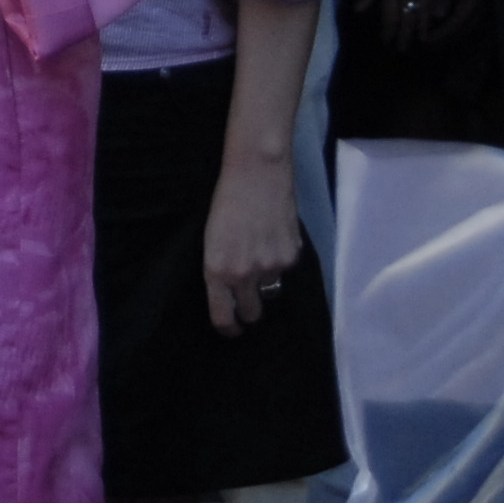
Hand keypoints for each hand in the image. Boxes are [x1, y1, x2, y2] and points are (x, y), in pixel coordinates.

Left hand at [200, 156, 302, 332]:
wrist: (256, 174)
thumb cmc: (225, 201)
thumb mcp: (211, 240)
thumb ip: (221, 269)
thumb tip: (231, 294)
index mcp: (217, 271)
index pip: (223, 318)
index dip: (229, 328)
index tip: (232, 328)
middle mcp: (244, 275)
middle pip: (252, 313)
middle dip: (249, 309)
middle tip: (247, 297)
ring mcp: (271, 267)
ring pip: (270, 291)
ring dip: (265, 281)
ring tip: (260, 253)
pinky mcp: (292, 256)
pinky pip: (286, 271)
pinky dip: (280, 261)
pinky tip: (274, 237)